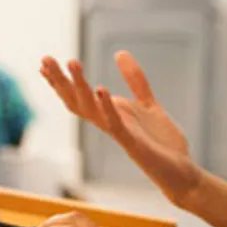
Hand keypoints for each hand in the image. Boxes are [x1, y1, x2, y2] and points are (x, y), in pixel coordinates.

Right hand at [40, 51, 201, 205]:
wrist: (182, 173)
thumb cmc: (162, 144)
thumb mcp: (147, 104)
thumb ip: (134, 80)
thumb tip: (119, 53)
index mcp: (109, 115)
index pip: (78, 97)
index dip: (61, 81)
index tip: (44, 63)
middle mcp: (108, 124)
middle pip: (76, 101)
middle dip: (60, 81)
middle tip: (45, 58)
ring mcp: (119, 134)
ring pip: (91, 109)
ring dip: (80, 86)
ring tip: (72, 62)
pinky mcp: (133, 143)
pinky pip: (116, 124)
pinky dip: (107, 107)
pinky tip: (101, 89)